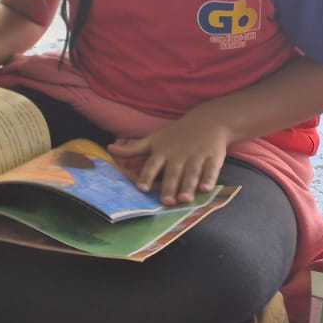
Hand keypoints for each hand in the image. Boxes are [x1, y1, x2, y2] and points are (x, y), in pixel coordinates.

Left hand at [111, 114, 230, 206]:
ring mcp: (196, 157)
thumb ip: (133, 149)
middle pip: (173, 173)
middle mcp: (178, 156)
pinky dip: (209, 180)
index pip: (152, 165)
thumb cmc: (176, 134)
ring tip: (184, 200)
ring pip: (191, 174)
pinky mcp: (213, 158)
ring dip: (187, 187)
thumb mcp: (153, 139)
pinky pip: (211, 171)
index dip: (147, 176)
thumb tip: (109, 148)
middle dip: (169, 187)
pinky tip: (206, 189)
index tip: (142, 188)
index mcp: (162, 152)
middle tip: (166, 202)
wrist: (208, 121)